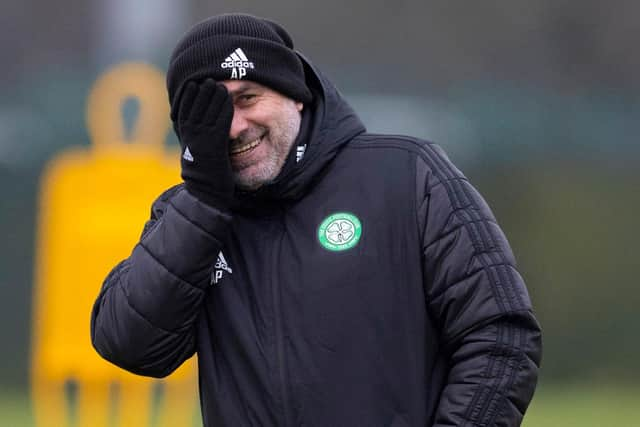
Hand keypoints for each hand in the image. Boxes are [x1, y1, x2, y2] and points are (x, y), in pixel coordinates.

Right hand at [171, 79, 233, 207]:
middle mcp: (192, 136)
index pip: (184, 110)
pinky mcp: (216, 144)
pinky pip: (220, 121)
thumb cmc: (203, 171)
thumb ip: (194, 136)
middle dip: (201, 91)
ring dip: (213, 96)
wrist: (206, 192)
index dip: (189, 96)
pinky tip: (228, 99)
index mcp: (185, 136)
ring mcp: (203, 139)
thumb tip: (193, 124)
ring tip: (218, 84)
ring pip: (207, 111)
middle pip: (195, 107)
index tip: (194, 83)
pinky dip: (224, 108)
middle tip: (208, 78)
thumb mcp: (194, 151)